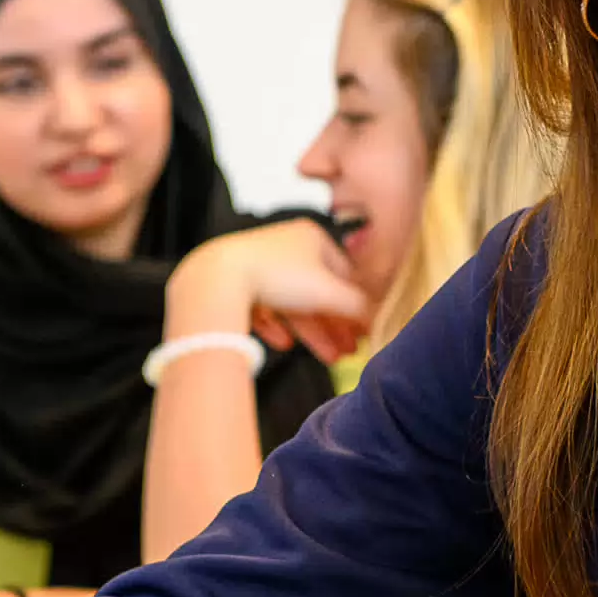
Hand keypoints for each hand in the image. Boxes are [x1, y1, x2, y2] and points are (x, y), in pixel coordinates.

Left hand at [167, 221, 369, 365]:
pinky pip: (263, 307)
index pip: (345, 274)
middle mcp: (286, 246)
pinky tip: (282, 344)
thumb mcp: (329, 292)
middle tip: (348, 351)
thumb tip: (382, 319)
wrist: (215, 281)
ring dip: (312, 332)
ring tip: (327, 358)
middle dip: (334, 326)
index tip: (363, 331)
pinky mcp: (235, 283)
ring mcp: (259, 264)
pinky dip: (276, 326)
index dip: (356, 306)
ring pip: (293, 304)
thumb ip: (360, 307)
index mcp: (311, 237)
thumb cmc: (275, 275)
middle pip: (319, 293)